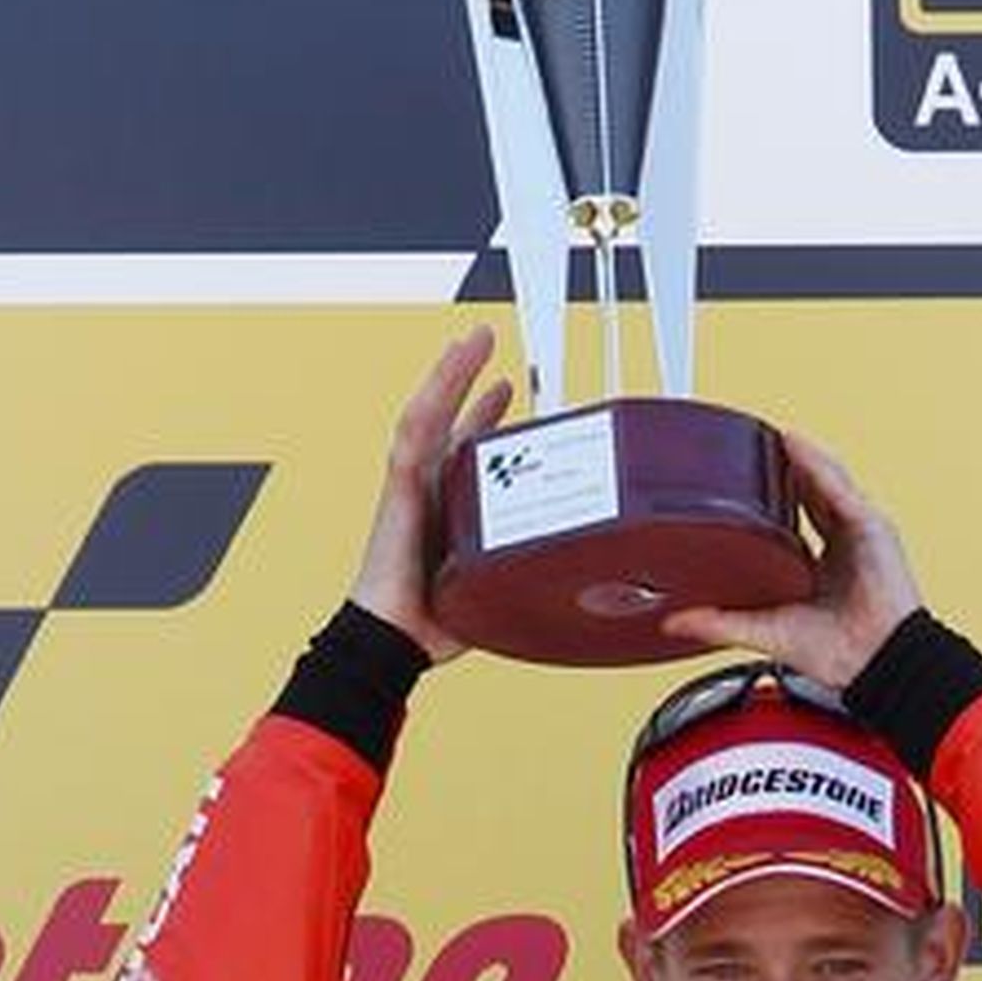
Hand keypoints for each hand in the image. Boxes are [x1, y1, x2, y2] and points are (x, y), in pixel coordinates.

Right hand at [350, 327, 512, 663]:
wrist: (395, 640)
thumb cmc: (441, 620)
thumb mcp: (502, 579)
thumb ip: (534, 562)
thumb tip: (587, 564)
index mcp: (453, 507)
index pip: (469, 448)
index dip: (488, 416)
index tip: (508, 388)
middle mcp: (430, 489)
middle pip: (450, 420)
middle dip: (469, 380)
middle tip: (487, 344)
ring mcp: (413, 486)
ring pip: (432, 414)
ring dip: (452, 373)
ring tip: (473, 340)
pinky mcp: (400, 490)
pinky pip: (416, 435)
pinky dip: (436, 398)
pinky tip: (451, 371)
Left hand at [661, 431, 921, 688]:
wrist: (874, 665)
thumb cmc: (836, 653)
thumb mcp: (763, 628)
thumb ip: (718, 622)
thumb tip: (674, 622)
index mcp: (822, 562)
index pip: (799, 512)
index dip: (775, 490)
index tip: (746, 471)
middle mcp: (844, 542)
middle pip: (814, 489)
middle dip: (787, 466)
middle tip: (754, 444)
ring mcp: (860, 532)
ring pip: (828, 481)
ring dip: (801, 458)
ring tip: (772, 437)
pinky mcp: (873, 528)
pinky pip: (842, 490)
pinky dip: (819, 468)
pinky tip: (796, 450)